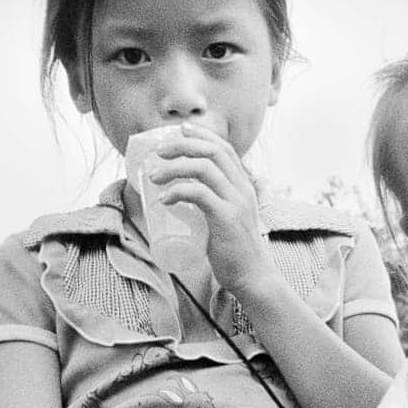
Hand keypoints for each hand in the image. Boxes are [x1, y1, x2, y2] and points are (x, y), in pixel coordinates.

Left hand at [138, 123, 274, 296]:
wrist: (253, 277)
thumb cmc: (235, 251)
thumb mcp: (229, 218)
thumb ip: (214, 204)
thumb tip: (185, 199)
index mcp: (244, 185)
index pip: (224, 148)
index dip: (202, 134)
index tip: (180, 130)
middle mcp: (243, 188)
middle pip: (212, 152)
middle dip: (181, 146)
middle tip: (158, 152)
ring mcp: (236, 202)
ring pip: (203, 168)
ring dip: (174, 167)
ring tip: (154, 176)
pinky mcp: (227, 218)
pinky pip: (200, 194)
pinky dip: (178, 191)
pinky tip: (163, 198)